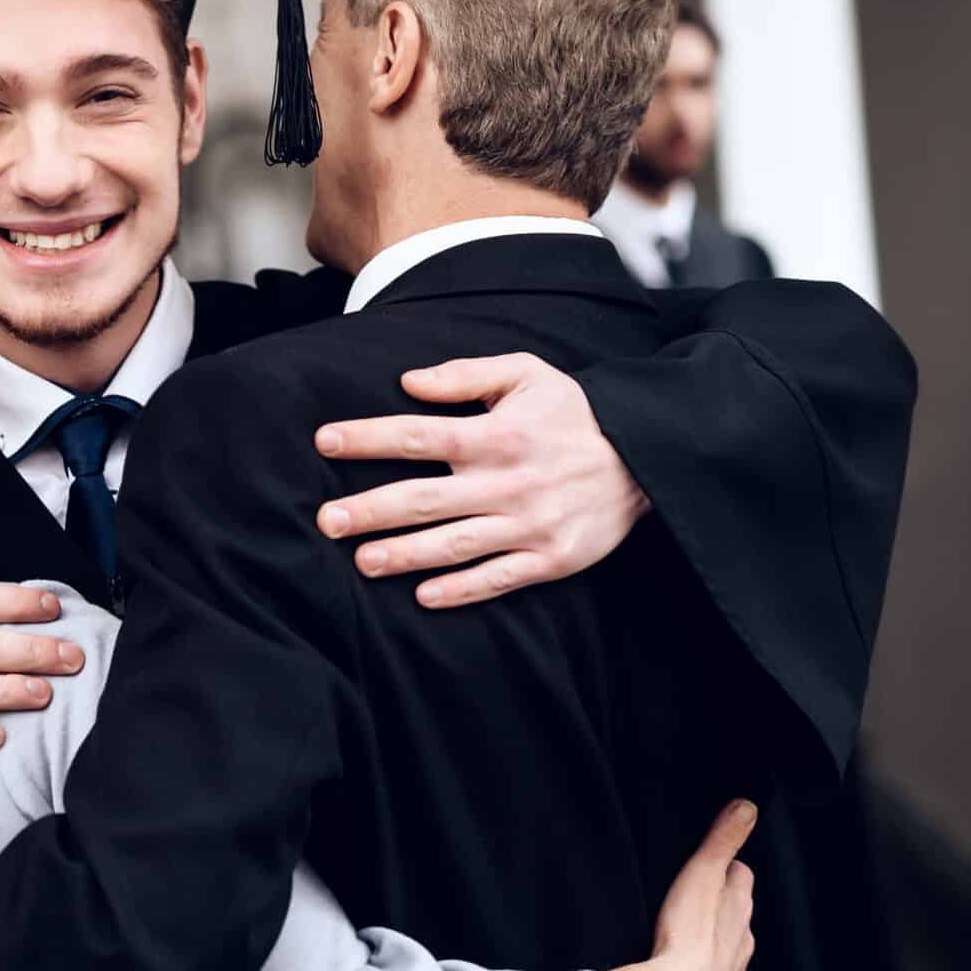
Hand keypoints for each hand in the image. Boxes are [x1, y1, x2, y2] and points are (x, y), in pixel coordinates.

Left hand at [312, 353, 650, 607]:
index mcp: (499, 435)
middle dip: (370, 510)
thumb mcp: (528, 375)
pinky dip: (461, 590)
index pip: (420, 436)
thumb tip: (408, 380)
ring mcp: (530, 525)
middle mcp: (509, 482)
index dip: (369, 438)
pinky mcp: (551, 559)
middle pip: (426, 499)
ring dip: (404, 555)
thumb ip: (466, 375)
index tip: (325, 440)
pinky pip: (498, 579)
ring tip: (362, 561)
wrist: (646, 459)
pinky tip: (423, 596)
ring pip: (454, 545)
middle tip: (326, 520)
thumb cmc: (575, 416)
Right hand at [605, 800, 756, 970]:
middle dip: (727, 911)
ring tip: (705, 947)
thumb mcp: (702, 874)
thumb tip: (748, 806)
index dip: (729, 871)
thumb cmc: (687, 933)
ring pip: (736, 961)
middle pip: (741, 921)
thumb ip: (723, 840)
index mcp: (738, 912)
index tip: (717, 866)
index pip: (742, 880)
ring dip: (724, 953)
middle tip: (705, 903)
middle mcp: (742, 946)